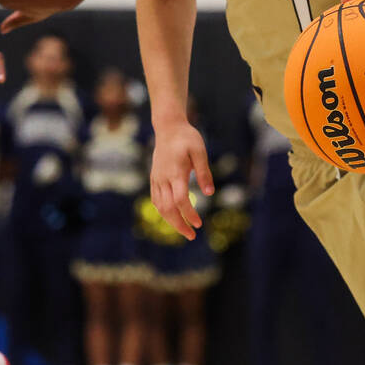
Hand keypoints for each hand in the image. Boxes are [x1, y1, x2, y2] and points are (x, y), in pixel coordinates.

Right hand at [149, 121, 213, 239]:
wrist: (168, 127)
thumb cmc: (187, 138)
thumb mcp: (200, 151)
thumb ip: (204, 172)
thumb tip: (210, 193)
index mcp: (175, 172)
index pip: (180, 199)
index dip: (189, 214)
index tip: (199, 224)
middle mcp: (163, 178)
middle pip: (168, 208)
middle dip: (179, 225)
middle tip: (192, 236)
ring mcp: (156, 178)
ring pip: (160, 206)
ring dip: (171, 221)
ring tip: (184, 230)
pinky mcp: (154, 178)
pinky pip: (156, 199)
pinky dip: (163, 212)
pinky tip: (173, 217)